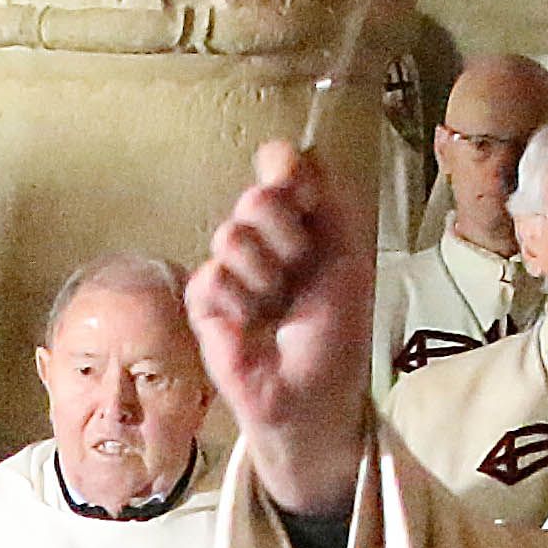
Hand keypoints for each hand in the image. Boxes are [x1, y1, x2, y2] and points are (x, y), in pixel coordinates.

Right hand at [184, 141, 378, 516]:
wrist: (312, 395)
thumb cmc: (335, 334)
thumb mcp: (346, 257)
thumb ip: (326, 199)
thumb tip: (288, 151)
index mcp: (301, 221)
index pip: (282, 168)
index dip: (288, 174)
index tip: (303, 195)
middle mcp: (262, 237)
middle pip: (257, 197)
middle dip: (287, 237)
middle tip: (300, 272)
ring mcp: (229, 267)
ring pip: (232, 235)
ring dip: (266, 277)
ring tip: (277, 307)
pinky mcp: (202, 300)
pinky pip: (212, 276)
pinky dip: (240, 303)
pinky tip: (251, 325)